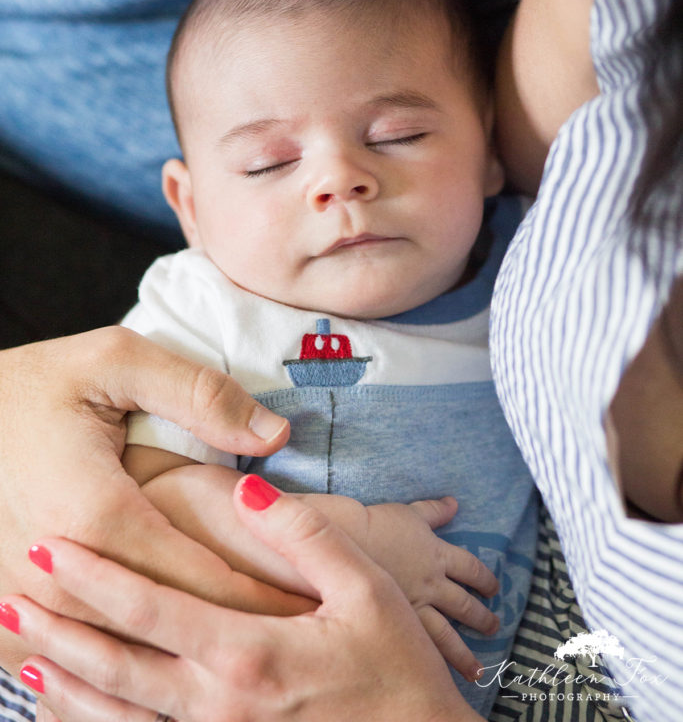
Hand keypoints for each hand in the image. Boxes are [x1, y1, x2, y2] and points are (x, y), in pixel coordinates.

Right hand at [0, 327, 300, 677]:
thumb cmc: (38, 385)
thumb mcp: (118, 360)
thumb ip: (200, 394)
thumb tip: (276, 433)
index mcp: (96, 512)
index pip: (203, 579)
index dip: (265, 598)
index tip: (314, 610)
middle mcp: (58, 574)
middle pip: (169, 628)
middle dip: (237, 635)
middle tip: (299, 640)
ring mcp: (24, 604)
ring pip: (122, 656)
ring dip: (183, 658)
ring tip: (247, 660)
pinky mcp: (7, 615)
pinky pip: (74, 663)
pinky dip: (123, 669)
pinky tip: (167, 666)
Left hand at [3, 477, 483, 721]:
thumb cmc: (397, 670)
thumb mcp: (365, 589)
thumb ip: (303, 535)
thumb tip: (250, 488)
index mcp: (247, 652)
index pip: (150, 609)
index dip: (95, 578)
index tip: (52, 546)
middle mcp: (217, 700)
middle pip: (117, 663)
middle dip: (59, 630)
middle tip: (11, 595)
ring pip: (119, 712)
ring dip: (67, 683)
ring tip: (22, 656)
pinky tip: (74, 710)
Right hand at [362, 499, 498, 675]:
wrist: (344, 543)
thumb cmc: (375, 524)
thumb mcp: (409, 512)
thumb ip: (434, 511)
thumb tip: (454, 502)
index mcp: (437, 555)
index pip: (470, 569)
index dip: (484, 578)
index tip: (494, 589)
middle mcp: (431, 585)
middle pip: (464, 605)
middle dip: (481, 618)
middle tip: (494, 629)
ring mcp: (414, 608)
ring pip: (447, 636)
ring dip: (464, 654)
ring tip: (477, 671)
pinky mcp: (393, 624)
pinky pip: (419, 648)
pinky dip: (433, 662)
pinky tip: (438, 676)